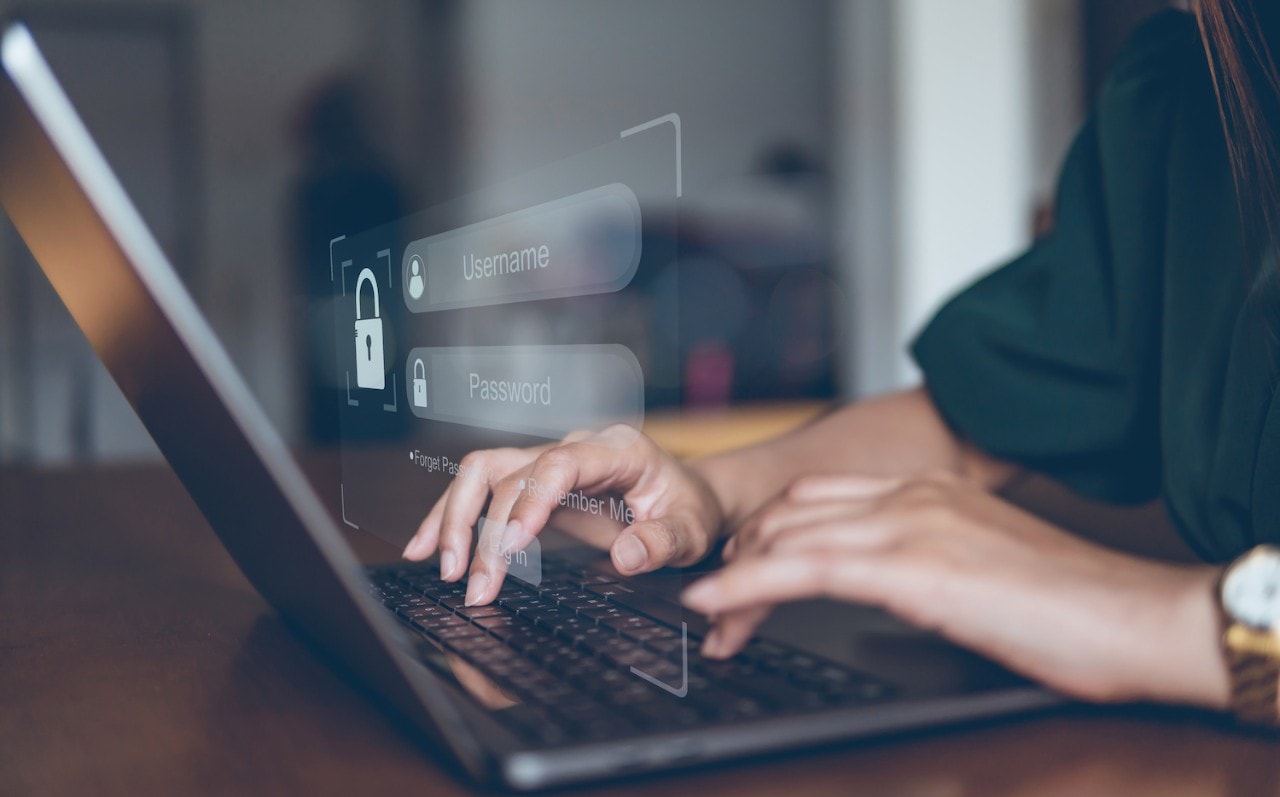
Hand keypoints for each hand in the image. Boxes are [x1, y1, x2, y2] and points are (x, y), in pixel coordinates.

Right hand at [402, 425, 724, 606]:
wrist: (688, 498)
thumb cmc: (689, 510)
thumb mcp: (691, 530)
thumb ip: (663, 542)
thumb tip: (626, 556)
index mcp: (617, 450)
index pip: (560, 462)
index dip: (531, 499)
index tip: (513, 544)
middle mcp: (575, 447)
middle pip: (510, 471)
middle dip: (485, 528)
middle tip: (476, 583)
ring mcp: (549, 461)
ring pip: (483, 472)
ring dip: (455, 517)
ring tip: (443, 567)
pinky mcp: (532, 483)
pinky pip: (483, 490)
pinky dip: (452, 517)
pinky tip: (427, 547)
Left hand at [683, 471, 1229, 707]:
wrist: (1138, 617)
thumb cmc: (1077, 607)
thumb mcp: (988, 568)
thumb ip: (935, 561)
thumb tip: (900, 586)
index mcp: (931, 489)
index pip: (822, 497)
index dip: (772, 530)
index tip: (745, 563)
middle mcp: (913, 494)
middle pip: (794, 511)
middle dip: (745, 552)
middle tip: (718, 593)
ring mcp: (911, 524)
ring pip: (789, 537)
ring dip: (735, 575)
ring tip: (706, 608)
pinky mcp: (912, 568)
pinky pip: (806, 570)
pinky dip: (748, 587)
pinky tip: (717, 605)